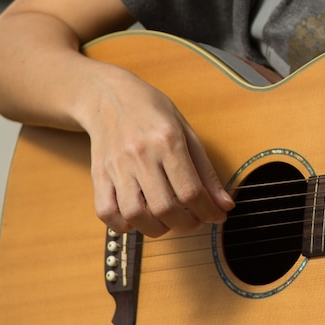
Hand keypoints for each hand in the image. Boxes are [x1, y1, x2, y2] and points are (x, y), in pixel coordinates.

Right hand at [85, 64, 234, 237]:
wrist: (107, 96)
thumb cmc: (150, 110)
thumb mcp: (186, 131)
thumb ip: (206, 171)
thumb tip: (224, 205)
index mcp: (167, 141)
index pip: (191, 190)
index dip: (208, 211)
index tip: (214, 216)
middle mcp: (141, 155)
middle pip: (165, 207)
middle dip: (186, 224)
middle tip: (193, 220)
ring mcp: (117, 166)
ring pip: (135, 215)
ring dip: (156, 229)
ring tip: (166, 221)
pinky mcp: (99, 175)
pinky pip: (106, 212)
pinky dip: (122, 225)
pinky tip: (137, 218)